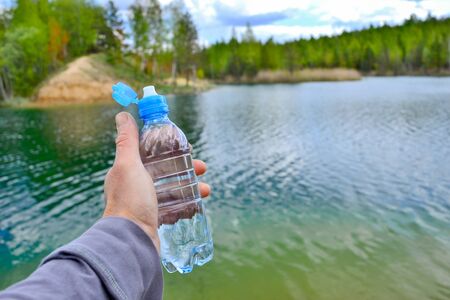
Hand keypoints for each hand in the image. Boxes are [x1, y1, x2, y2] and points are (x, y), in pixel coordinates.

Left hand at [103, 112, 210, 252]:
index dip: (170, 149)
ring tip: (207, 189)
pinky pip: (175, 207)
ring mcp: (146, 204)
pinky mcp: (155, 219)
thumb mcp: (128, 165)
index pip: (151, 154)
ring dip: (192, 186)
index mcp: (128, 172)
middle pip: (166, 172)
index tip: (186, 148)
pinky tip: (198, 203)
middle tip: (203, 168)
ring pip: (173, 189)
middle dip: (187, 168)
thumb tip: (122, 114)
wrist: (132, 241)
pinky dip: (188, 203)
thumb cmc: (130, 200)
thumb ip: (127, 141)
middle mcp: (135, 187)